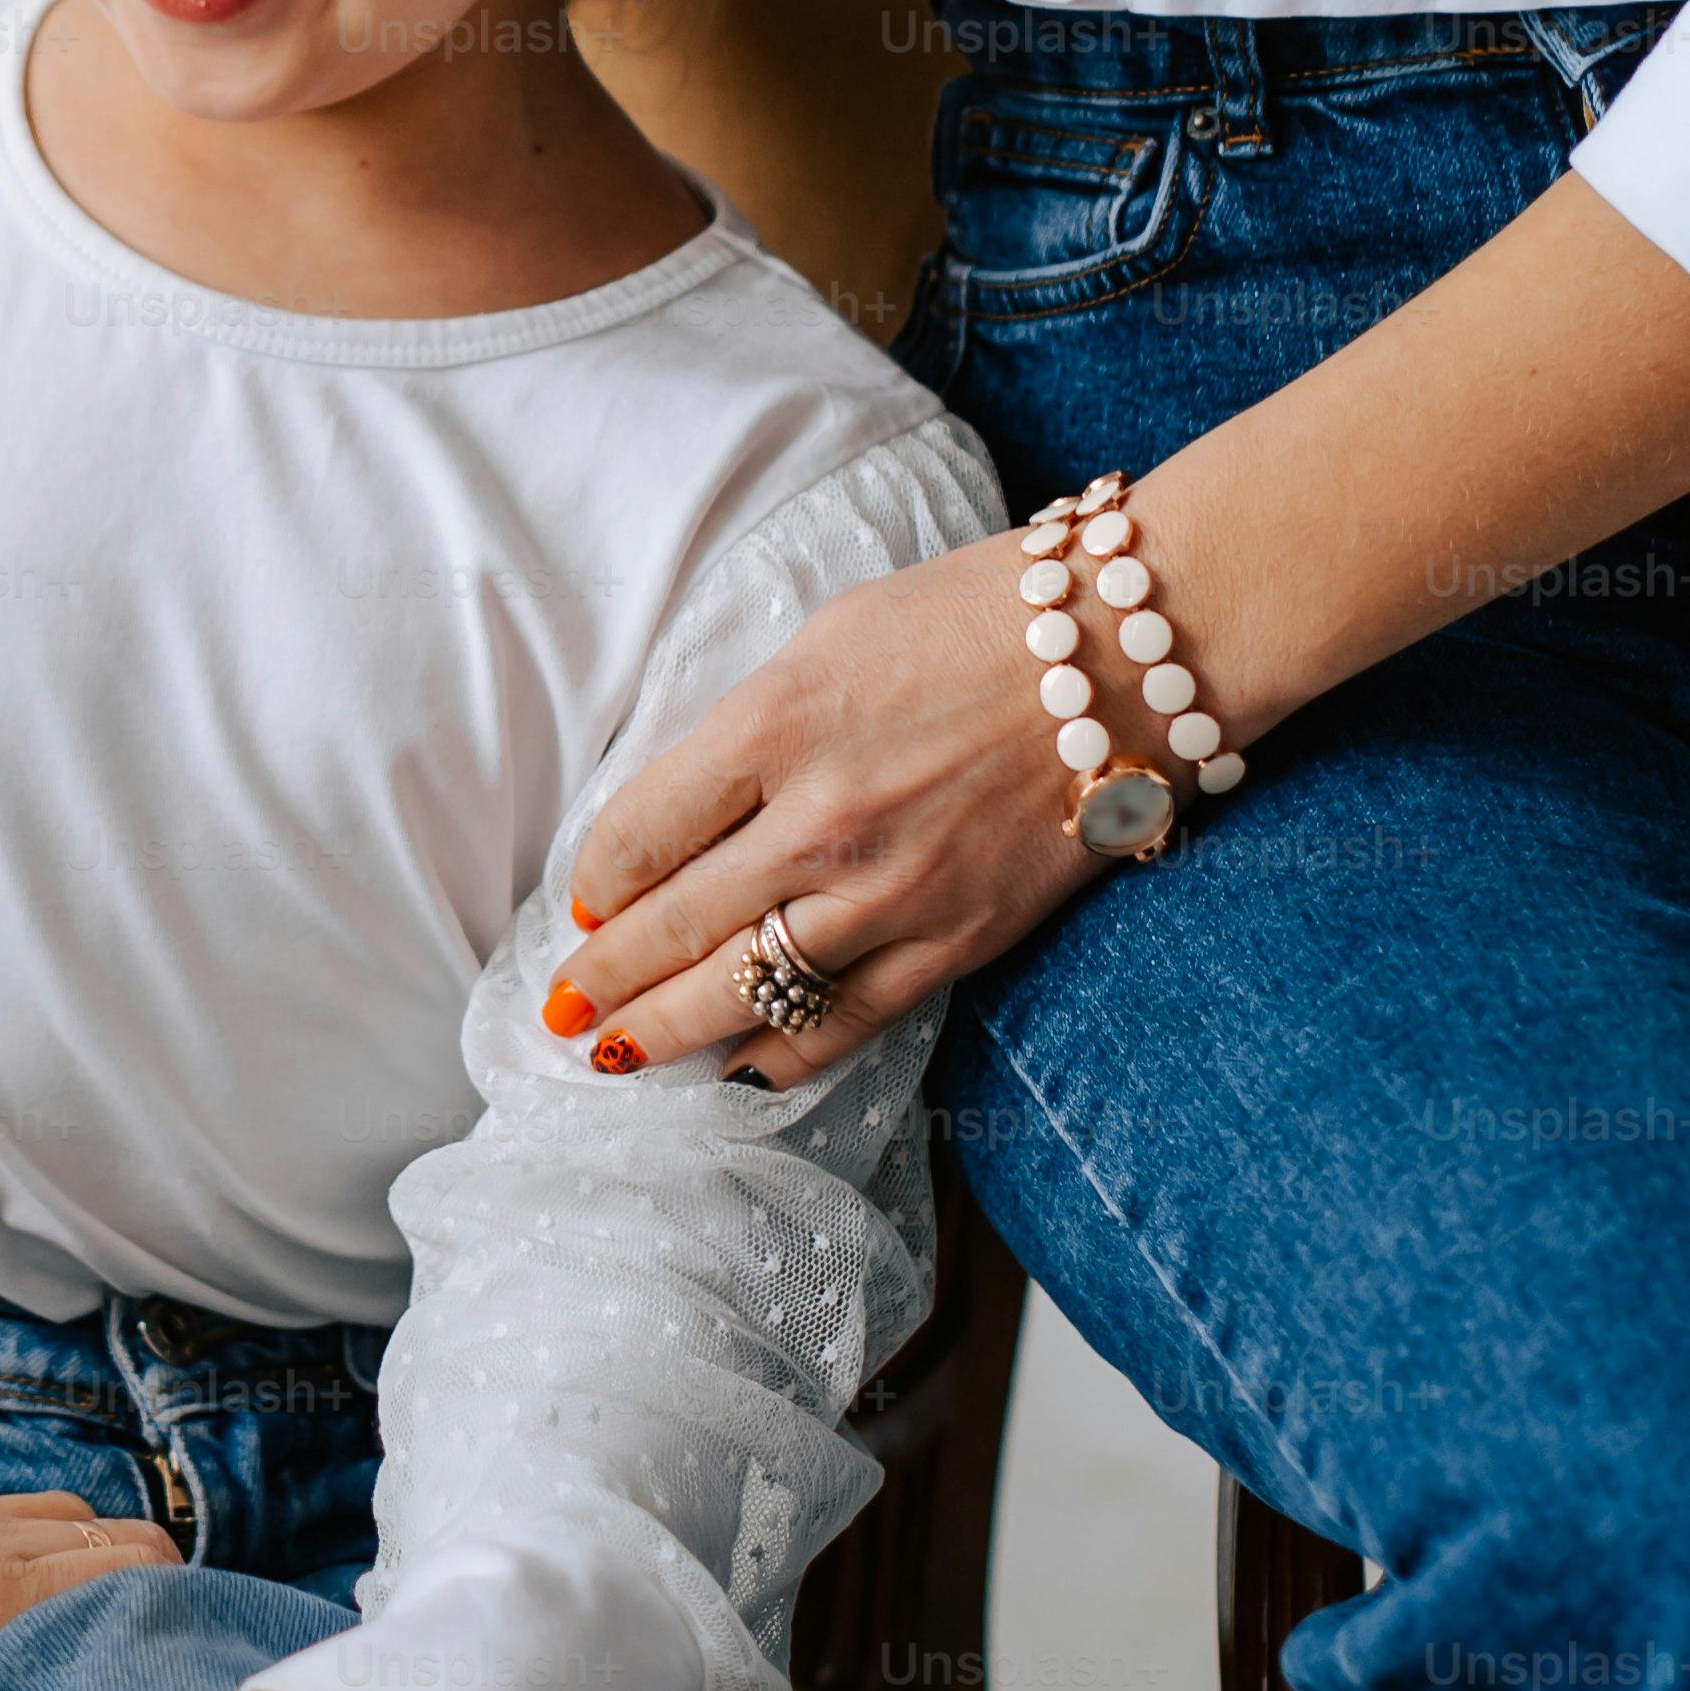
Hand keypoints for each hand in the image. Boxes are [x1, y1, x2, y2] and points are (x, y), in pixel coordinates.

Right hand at [0, 1492, 164, 1690]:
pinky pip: (120, 1577)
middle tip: (141, 1659)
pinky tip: (159, 1680)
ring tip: (163, 1677)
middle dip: (119, 1576)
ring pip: (114, 1541)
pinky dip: (152, 1615)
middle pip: (79, 1521)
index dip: (68, 1574)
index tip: (93, 1634)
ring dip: (148, 1598)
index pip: (23, 1523)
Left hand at [544, 526, 1105, 1086]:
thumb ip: (749, 728)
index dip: (596, 883)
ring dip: (663, 1031)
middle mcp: (821, 820)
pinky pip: (844, 1024)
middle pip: (673, 926)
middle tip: (560, 1011)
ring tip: (613, 1052)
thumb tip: (682, 813)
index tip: (583, 905)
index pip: (640, 832)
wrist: (1129, 654)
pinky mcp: (954, 942)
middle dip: (602, 978)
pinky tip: (733, 1071)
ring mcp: (890, 892)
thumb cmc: (973, 620)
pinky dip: (778, 1056)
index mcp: (775, 724)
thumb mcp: (826, 639)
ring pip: (744, 991)